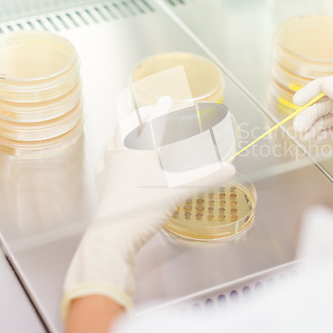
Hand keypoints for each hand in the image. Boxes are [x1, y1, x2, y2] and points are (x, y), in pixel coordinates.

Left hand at [61, 98, 235, 320]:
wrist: (113, 234)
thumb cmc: (144, 208)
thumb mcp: (180, 191)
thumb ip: (207, 179)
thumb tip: (230, 169)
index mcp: (141, 150)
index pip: (154, 123)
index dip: (162, 109)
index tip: (167, 99)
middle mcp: (123, 153)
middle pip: (127, 123)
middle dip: (140, 113)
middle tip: (148, 110)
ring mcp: (109, 166)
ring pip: (112, 137)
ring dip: (122, 127)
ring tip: (128, 125)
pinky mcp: (102, 182)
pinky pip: (103, 157)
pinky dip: (108, 149)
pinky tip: (109, 153)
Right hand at [293, 76, 332, 194]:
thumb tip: (326, 83)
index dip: (314, 90)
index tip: (298, 100)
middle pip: (327, 102)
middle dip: (310, 113)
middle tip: (298, 127)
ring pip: (326, 117)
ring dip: (312, 124)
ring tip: (303, 136)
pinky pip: (328, 130)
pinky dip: (318, 133)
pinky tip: (313, 139)